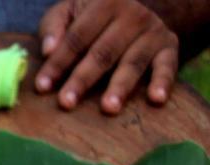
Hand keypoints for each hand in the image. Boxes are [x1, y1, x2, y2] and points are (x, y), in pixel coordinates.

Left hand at [35, 0, 178, 114]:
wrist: (139, 8)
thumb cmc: (92, 17)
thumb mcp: (70, 12)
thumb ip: (55, 27)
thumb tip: (47, 50)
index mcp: (104, 3)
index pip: (76, 38)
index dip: (58, 63)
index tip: (42, 87)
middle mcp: (132, 15)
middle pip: (102, 52)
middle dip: (82, 79)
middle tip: (66, 102)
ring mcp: (152, 31)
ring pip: (132, 62)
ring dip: (120, 86)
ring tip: (108, 107)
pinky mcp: (169, 46)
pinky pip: (168, 65)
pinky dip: (163, 82)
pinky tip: (156, 99)